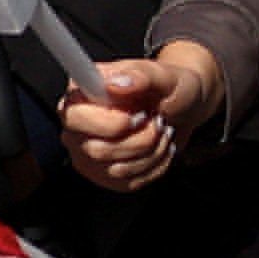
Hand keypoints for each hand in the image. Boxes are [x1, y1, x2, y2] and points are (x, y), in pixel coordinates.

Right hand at [57, 42, 219, 195]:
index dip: (111, 122)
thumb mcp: (164, 75)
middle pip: (97, 151)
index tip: (141, 114)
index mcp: (80, 95)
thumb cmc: (168, 88)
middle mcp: (75, 127)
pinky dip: (155, 166)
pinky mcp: (105, 175)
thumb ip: (141, 76)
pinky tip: (159, 148)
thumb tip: (114, 84)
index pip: (74, 118)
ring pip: (116, 170)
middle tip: (158, 121)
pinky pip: (129, 183)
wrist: (184, 110)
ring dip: (151, 151)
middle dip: (141, 139)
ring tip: (160, 132)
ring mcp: (87, 155)